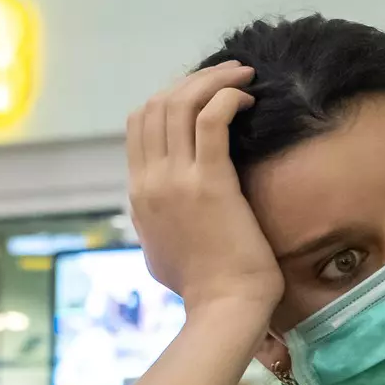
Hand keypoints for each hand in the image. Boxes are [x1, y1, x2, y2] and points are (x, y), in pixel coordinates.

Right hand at [126, 63, 283, 318]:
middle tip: (228, 76)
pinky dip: (226, 97)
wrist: (223, 309)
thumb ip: (154, 222)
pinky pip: (210, 119)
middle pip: (156, 104)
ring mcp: (176, 182)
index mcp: (138, 195)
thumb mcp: (159, 252)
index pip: (139, 123)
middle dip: (193, 80)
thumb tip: (156, 210)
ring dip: (212, 79)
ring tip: (242, 77)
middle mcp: (150, 182)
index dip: (170, 97)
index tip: (203, 95)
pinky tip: (246, 99)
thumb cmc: (202, 287)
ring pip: (180, 103)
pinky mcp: (209, 183)